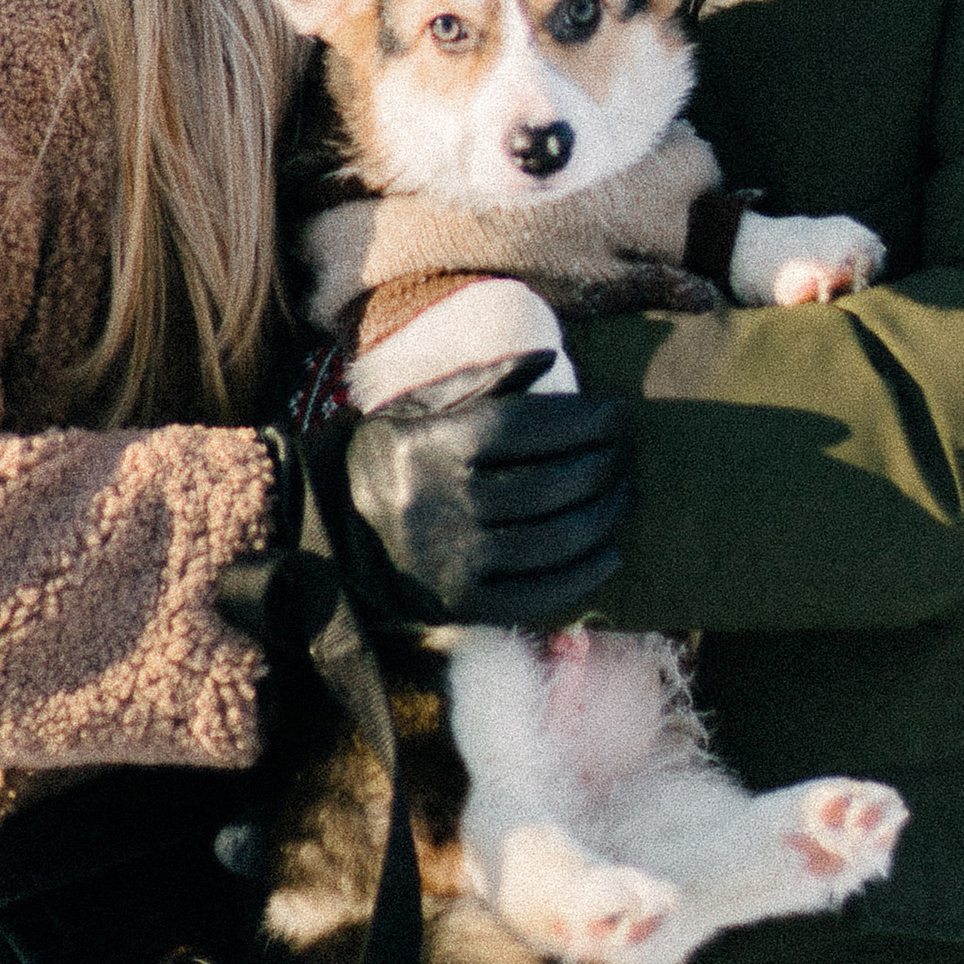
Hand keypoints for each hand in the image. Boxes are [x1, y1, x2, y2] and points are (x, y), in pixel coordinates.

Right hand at [254, 352, 632, 634]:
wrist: (336, 527)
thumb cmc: (394, 454)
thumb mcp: (425, 406)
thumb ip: (488, 381)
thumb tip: (555, 360)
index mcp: (435, 447)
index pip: (528, 428)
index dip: (582, 420)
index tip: (617, 412)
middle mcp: (445, 504)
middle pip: (551, 485)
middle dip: (603, 465)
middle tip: (626, 453)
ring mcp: (455, 560)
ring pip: (555, 540)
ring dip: (604, 515)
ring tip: (623, 493)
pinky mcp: (464, 604)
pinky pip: (540, 594)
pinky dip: (585, 574)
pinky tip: (610, 552)